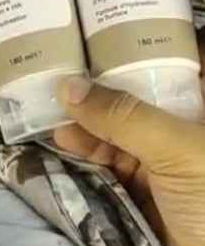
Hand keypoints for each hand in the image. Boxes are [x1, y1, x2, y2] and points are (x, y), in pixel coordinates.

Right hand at [54, 75, 204, 245]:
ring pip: (116, 139)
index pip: (166, 73)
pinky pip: (108, 170)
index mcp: (200, 116)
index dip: (130, 60)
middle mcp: (181, 137)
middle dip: (98, 99)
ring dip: (86, 132)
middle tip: (60, 92)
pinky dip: (86, 161)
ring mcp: (162, 169)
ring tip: (55, 125)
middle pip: (134, 107)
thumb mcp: (177, 149)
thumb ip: (123, 117)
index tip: (92, 48)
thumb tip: (68, 87)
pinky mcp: (141, 196)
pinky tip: (66, 147)